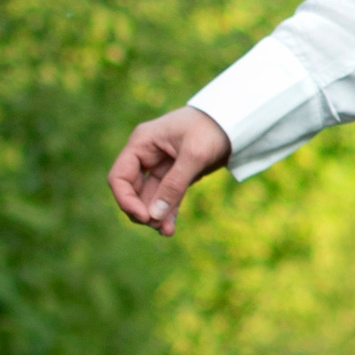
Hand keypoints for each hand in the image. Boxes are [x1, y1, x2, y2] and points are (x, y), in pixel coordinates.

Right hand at [106, 105, 231, 236]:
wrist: (234, 123)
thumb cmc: (211, 129)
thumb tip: (154, 215)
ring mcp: (160, 167)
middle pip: (131, 191)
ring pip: (149, 198)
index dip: (125, 200)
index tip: (143, 217)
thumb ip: (174, 185)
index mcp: (142, 144)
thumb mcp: (194, 155)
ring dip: (155, 216)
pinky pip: (166, 198)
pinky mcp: (175, 176)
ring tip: (167, 231)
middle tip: (158, 225)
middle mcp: (146, 156)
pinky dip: (167, 213)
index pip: (119, 177)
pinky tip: (170, 229)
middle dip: (142, 210)